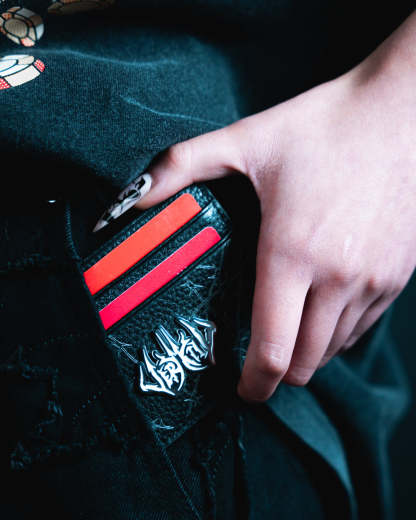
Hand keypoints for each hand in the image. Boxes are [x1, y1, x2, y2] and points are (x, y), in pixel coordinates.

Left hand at [94, 14, 415, 400]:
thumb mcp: (247, 139)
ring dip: (308, 352)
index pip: (273, 351)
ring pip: (336, 349)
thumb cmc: (327, 126)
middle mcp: (337, 278)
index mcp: (292, 254)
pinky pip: (365, 326)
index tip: (242, 389)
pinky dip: (338, 331)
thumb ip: (182, 166)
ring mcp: (373, 280)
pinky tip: (322, 307)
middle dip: (278, 372)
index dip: (254, 383)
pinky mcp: (398, 275)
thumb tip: (132, 199)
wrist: (403, 111)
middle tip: (258, 358)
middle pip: (305, 363)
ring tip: (287, 331)